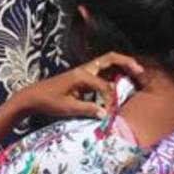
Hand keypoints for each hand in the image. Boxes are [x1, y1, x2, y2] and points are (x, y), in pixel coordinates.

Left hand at [13, 52, 144, 118]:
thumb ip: (88, 110)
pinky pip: (102, 70)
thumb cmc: (48, 101)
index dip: (112, 99)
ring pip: (107, 62)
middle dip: (126, 62)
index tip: (113, 112)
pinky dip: (114, 72)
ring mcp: (83, 71)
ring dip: (122, 65)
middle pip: (110, 59)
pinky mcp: (82, 76)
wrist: (33, 96)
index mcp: (81, 75)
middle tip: (140, 70)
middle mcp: (84, 69)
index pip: (105, 86)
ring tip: (136, 72)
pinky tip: (121, 80)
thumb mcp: (68, 108)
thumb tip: (106, 114)